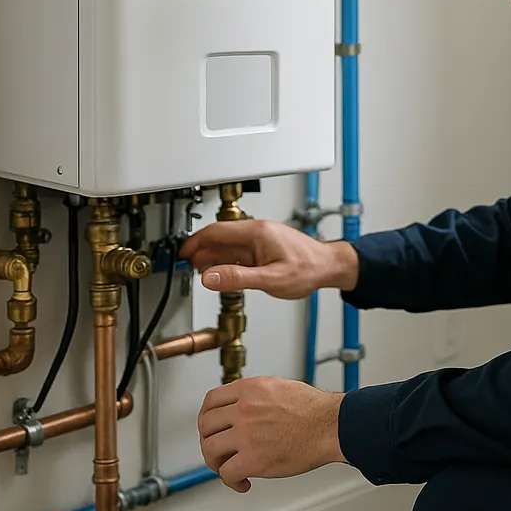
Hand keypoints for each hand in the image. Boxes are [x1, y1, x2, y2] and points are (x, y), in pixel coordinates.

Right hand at [177, 219, 358, 298]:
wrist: (328, 267)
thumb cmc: (308, 269)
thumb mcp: (271, 279)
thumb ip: (238, 278)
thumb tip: (210, 277)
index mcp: (256, 232)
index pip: (215, 232)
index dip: (195, 243)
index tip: (182, 254)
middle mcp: (256, 231)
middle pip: (218, 236)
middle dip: (200, 250)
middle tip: (187, 265)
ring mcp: (260, 238)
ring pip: (227, 244)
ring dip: (211, 255)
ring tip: (200, 269)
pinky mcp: (263, 246)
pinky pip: (237, 250)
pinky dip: (225, 259)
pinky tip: (221, 270)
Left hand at [197, 377, 345, 492]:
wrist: (330, 426)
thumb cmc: (314, 410)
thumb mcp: (278, 387)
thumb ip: (255, 395)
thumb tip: (242, 406)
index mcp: (249, 389)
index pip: (211, 400)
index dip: (206, 416)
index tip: (209, 426)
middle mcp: (244, 409)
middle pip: (205, 425)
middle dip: (207, 440)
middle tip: (216, 450)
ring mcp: (246, 434)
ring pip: (210, 449)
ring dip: (216, 462)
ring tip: (227, 467)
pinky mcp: (253, 459)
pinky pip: (227, 473)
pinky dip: (231, 481)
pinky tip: (243, 482)